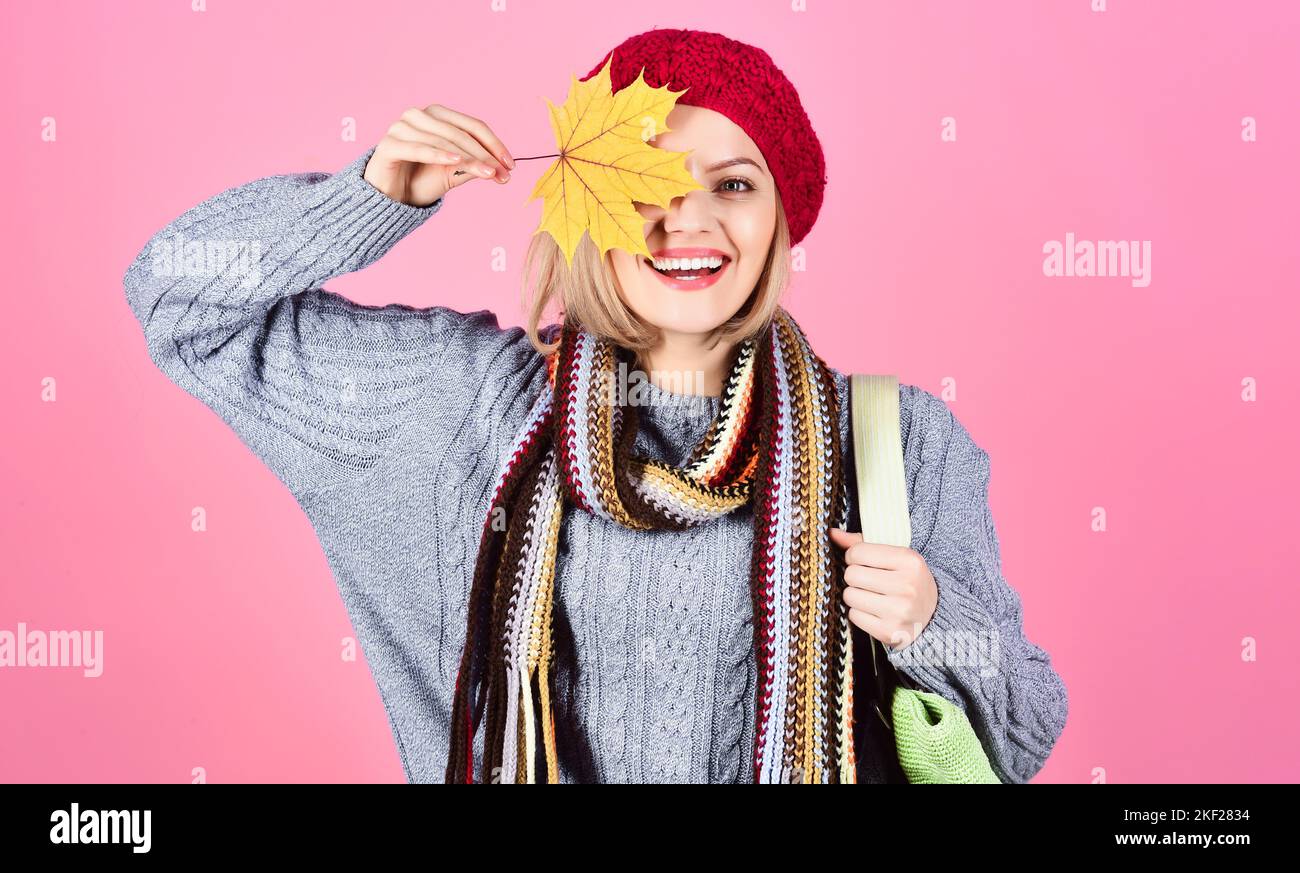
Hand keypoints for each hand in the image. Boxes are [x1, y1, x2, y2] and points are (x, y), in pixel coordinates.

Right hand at [363, 104, 514, 205]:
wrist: (388, 198)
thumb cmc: (420, 181)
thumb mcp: (453, 173)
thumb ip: (474, 166)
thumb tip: (501, 168)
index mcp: (437, 116)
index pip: (472, 126)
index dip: (494, 144)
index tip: (510, 165)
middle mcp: (419, 116)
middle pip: (460, 132)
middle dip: (484, 154)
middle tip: (501, 174)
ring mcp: (402, 127)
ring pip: (443, 140)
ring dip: (468, 157)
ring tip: (487, 173)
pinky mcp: (389, 144)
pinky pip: (418, 148)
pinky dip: (438, 154)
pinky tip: (456, 161)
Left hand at [828, 527, 937, 651]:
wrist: (933, 615)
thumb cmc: (907, 580)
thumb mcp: (895, 556)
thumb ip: (862, 543)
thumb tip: (832, 533)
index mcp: (909, 561)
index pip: (858, 552)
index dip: (854, 556)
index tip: (862, 561)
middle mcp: (906, 586)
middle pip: (851, 574)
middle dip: (854, 576)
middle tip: (867, 580)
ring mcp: (898, 611)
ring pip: (849, 595)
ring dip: (855, 595)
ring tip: (871, 595)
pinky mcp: (889, 631)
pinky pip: (853, 616)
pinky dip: (859, 612)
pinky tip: (874, 610)